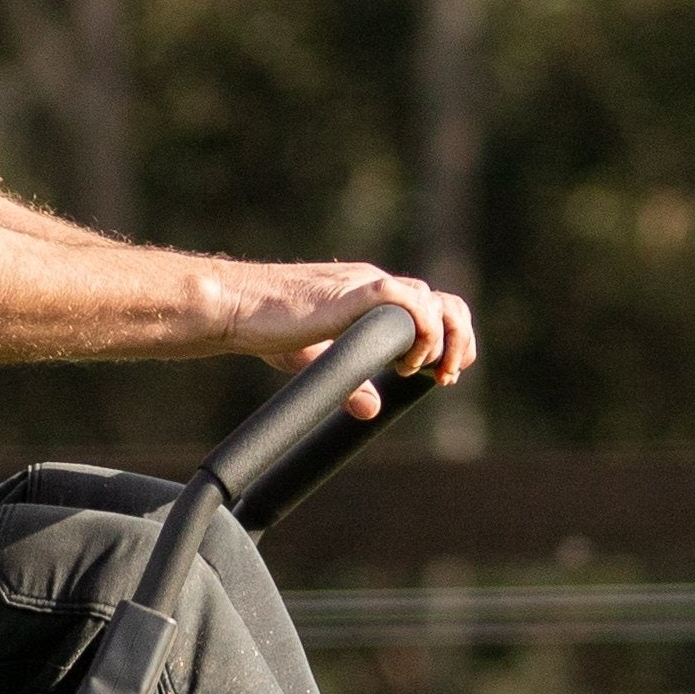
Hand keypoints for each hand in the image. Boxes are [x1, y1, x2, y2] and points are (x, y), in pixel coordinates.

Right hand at [221, 264, 478, 411]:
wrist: (237, 307)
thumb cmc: (266, 328)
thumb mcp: (315, 362)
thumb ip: (347, 381)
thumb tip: (371, 407)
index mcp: (371, 299)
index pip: (431, 308)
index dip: (448, 340)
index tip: (442, 374)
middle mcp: (376, 286)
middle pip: (443, 302)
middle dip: (457, 341)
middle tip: (446, 377)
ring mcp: (368, 286)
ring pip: (433, 301)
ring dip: (444, 340)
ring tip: (424, 372)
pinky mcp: (355, 292)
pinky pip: (408, 302)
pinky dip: (420, 331)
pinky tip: (407, 362)